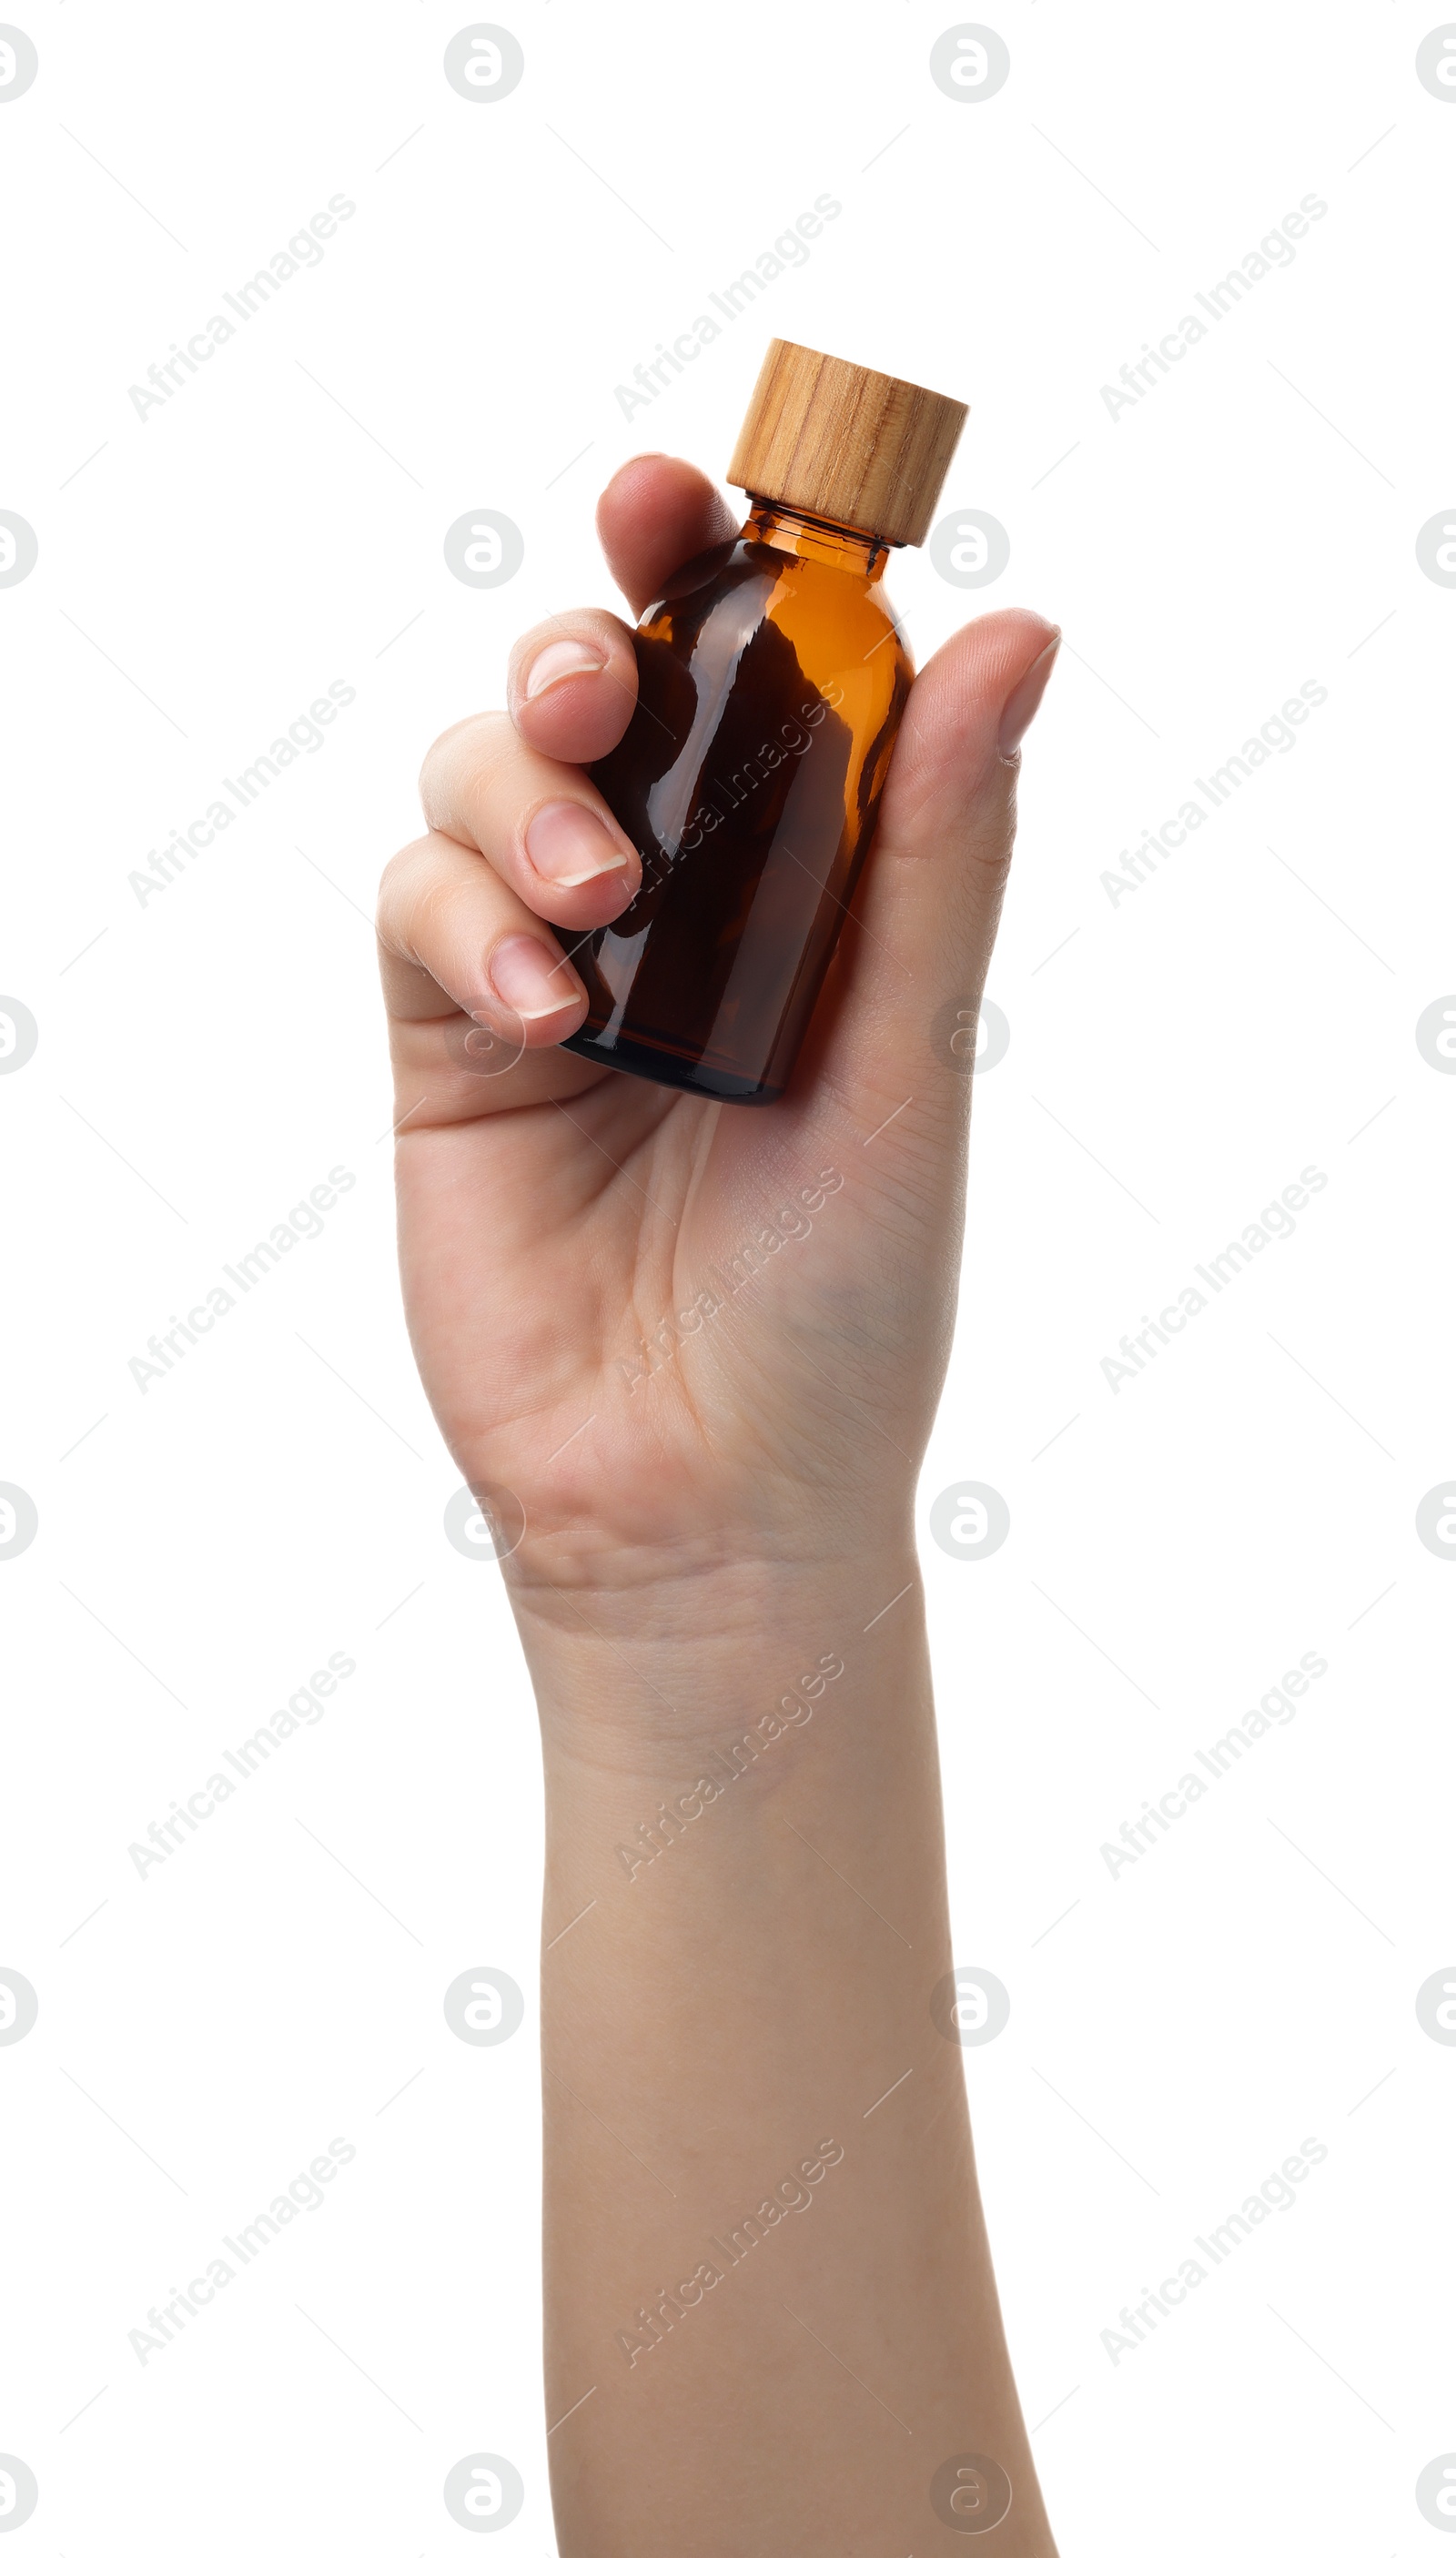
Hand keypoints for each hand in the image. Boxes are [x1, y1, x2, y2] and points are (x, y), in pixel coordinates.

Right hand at [377, 456, 1057, 1615]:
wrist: (708, 1504)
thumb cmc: (843, 1306)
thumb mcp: (910, 1061)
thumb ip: (940, 850)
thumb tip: (1019, 628)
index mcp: (807, 893)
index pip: (755, 684)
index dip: (712, 567)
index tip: (688, 491)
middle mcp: (675, 909)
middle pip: (592, 697)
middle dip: (582, 647)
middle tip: (604, 673)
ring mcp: (551, 971)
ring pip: (480, 780)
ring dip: (523, 796)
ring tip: (597, 899)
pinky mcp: (447, 1049)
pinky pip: (413, 910)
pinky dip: (463, 917)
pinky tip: (543, 1001)